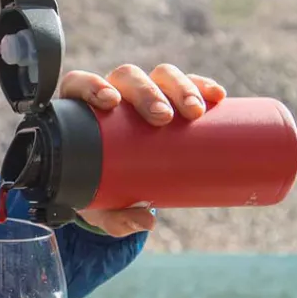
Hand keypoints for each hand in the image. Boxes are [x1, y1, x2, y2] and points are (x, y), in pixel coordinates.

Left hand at [59, 62, 226, 236]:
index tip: (110, 102)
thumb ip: (115, 218)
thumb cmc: (100, 190)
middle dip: (147, 93)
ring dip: (179, 87)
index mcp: (82, 112)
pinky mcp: (172, 98)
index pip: (79, 84)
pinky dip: (202, 86)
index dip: (92, 85)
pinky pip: (189, 83)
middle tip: (162, 118)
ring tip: (193, 112)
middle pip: (128, 77)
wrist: (119, 186)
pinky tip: (216, 96)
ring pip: (160, 76)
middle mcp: (113, 94)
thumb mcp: (101, 206)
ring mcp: (144, 93)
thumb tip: (145, 222)